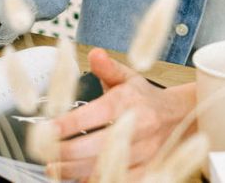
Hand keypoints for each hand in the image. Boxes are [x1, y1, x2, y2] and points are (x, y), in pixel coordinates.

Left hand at [49, 48, 195, 180]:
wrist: (180, 117)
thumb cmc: (146, 99)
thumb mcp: (128, 78)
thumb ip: (108, 68)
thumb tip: (95, 54)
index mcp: (130, 102)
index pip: (96, 114)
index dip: (69, 124)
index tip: (46, 128)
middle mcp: (138, 128)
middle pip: (97, 146)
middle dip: (66, 152)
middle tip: (44, 153)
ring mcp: (144, 152)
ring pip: (106, 167)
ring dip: (74, 171)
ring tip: (54, 168)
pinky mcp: (147, 169)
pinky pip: (119, 180)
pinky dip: (95, 181)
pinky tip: (76, 178)